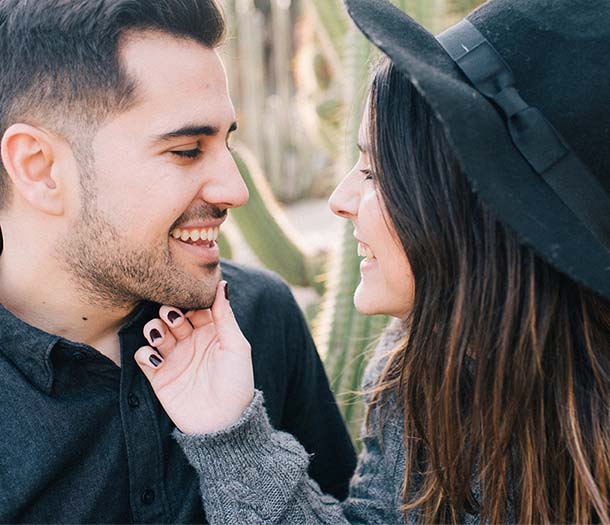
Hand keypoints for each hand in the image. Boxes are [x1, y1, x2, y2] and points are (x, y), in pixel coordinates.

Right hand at [134, 281, 253, 434]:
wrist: (223, 423)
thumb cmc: (236, 383)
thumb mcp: (236, 346)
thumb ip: (225, 316)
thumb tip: (222, 284)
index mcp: (211, 331)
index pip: (194, 305)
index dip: (189, 300)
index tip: (187, 297)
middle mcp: (191, 341)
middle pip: (171, 315)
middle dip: (169, 312)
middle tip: (174, 319)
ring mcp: (174, 357)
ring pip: (154, 331)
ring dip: (154, 329)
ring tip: (161, 338)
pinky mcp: (159, 376)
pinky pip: (143, 356)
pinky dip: (146, 353)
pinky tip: (158, 361)